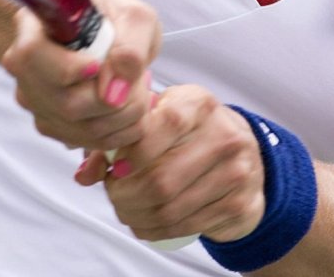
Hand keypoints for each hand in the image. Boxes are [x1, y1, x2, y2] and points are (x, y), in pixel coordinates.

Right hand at [1, 0, 160, 150]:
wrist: (115, 33)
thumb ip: (130, 49)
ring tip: (140, 91)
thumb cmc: (119, 17)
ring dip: (122, 117)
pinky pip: (85, 141)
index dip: (67, 69)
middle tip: (142, 79)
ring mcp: (34, 100)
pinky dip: (119, 132)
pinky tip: (132, 110)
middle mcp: (25, 68)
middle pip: (63, 102)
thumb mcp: (135, 19)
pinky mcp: (51, 124)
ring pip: (77, 128)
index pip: (31, 55)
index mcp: (34, 27)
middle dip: (114, 100)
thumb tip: (115, 91)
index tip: (99, 66)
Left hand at [75, 85, 265, 243]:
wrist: (247, 157)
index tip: (117, 168)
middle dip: (125, 194)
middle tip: (113, 193)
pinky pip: (184, 226)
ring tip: (125, 208)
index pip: (166, 123)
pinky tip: (144, 221)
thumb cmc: (190, 134)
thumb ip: (118, 140)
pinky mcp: (238, 203)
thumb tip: (85, 174)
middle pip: (162, 178)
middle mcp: (224, 134)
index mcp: (199, 104)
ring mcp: (236, 171)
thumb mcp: (159, 119)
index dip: (135, 150)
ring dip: (135, 215)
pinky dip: (154, 230)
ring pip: (169, 208)